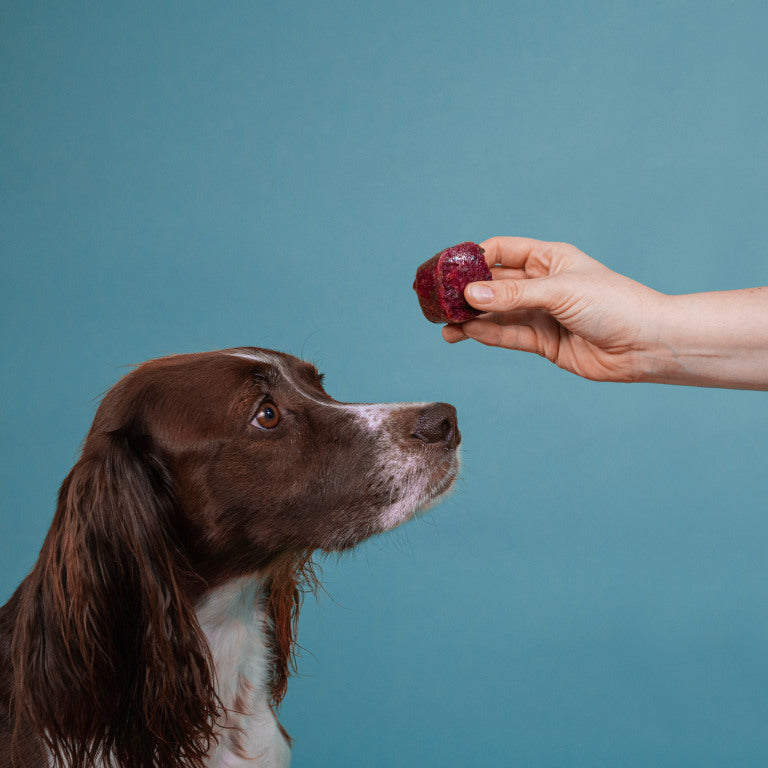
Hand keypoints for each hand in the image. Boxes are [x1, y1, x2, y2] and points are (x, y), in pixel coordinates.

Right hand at [442, 237, 666, 382]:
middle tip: (439, 301)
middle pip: (494, 284)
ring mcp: (541, 313)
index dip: (473, 259)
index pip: (501, 251)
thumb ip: (513, 294)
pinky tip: (465, 333)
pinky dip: (485, 334)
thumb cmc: (613, 304)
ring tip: (444, 324)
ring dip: (470, 317)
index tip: (448, 270)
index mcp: (548, 258)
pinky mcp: (543, 341)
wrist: (645, 345)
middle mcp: (541, 284)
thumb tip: (470, 294)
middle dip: (466, 291)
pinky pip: (507, 335)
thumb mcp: (559, 291)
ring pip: (496, 313)